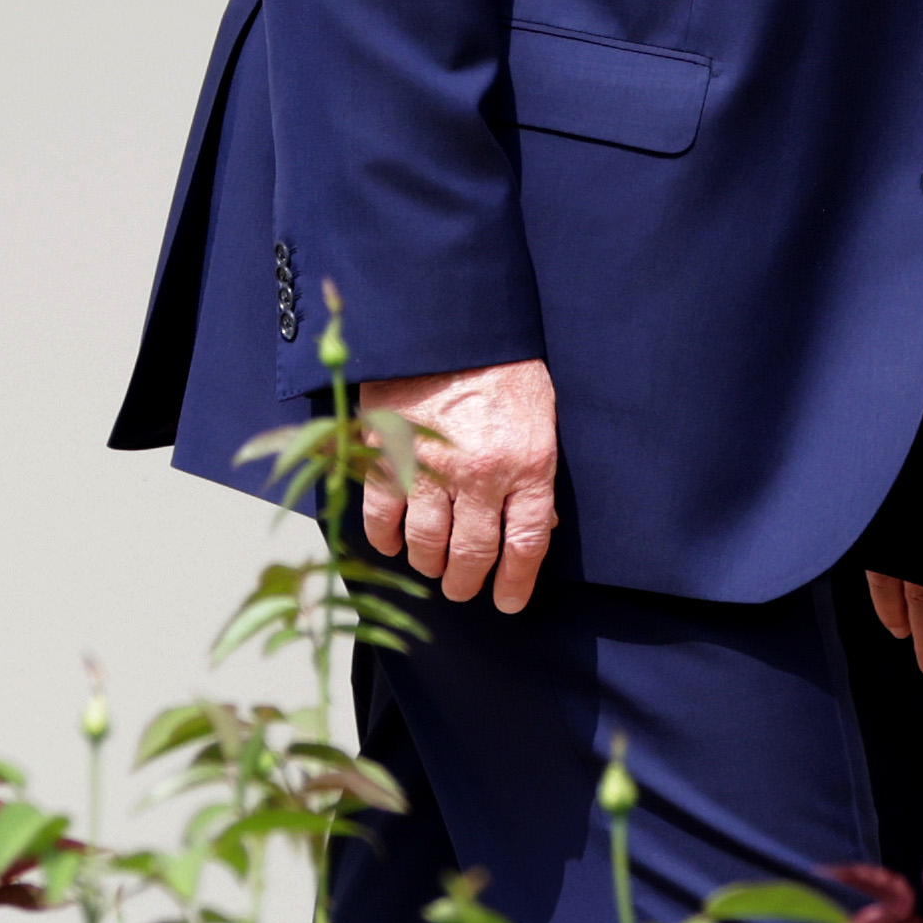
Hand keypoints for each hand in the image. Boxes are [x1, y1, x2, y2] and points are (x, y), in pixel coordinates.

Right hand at [351, 359, 558, 614]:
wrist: (450, 319)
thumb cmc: (502, 366)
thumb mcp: (540, 416)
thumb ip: (535, 474)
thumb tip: (535, 526)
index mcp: (527, 463)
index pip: (525, 544)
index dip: (516, 582)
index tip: (507, 603)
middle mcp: (480, 474)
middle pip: (473, 554)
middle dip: (467, 582)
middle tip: (461, 589)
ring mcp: (430, 466)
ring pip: (427, 543)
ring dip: (429, 564)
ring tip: (431, 566)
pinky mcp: (388, 452)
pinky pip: (382, 515)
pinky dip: (386, 538)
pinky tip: (393, 544)